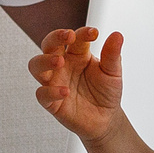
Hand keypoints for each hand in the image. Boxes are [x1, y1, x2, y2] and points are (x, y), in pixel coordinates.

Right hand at [29, 27, 125, 142]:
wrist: (106, 119)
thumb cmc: (106, 92)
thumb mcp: (113, 72)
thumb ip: (112, 55)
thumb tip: (117, 35)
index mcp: (77, 54)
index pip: (75, 38)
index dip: (82, 33)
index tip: (94, 33)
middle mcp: (63, 65)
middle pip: (49, 45)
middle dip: (55, 37)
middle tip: (68, 35)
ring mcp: (55, 82)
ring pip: (36, 66)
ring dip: (45, 60)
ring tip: (59, 61)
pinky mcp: (52, 102)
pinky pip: (42, 94)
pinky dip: (50, 92)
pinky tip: (64, 91)